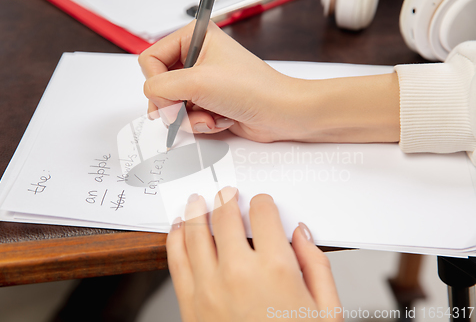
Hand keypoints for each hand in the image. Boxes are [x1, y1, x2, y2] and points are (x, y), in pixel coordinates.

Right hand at [138, 21, 301, 142]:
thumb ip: (161, 88)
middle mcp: (197, 58)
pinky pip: (187, 117)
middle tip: (188, 107)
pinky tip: (219, 119)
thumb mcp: (198, 82)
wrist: (281, 113)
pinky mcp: (208, 102)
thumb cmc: (254, 88)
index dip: (157, 82)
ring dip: (189, 117)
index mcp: (194, 38)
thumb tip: (151, 98)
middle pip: (160, 85)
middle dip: (175, 104)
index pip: (151, 59)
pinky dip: (200, 123)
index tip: (172, 94)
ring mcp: (203, 82)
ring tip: (211, 113)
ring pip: (172, 105)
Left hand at [166, 187, 342, 321]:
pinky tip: (179, 226)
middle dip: (227, 198)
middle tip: (227, 192)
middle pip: (225, 216)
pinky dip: (175, 237)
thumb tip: (301, 233)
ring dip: (197, 209)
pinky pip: (176, 259)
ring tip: (198, 199)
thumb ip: (316, 265)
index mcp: (275, 269)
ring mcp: (209, 286)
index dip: (263, 202)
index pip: (263, 214)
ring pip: (197, 232)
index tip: (262, 203)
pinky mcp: (190, 302)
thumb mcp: (327, 310)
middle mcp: (238, 271)